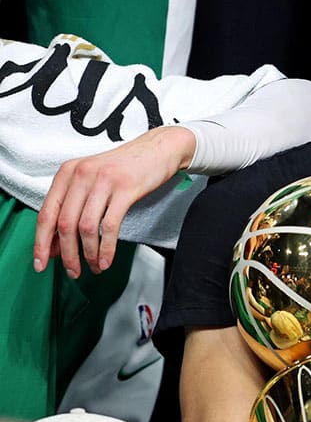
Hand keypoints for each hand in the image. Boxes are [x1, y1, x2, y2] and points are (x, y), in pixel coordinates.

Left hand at [33, 125, 195, 276]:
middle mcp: (81, 175)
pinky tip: (107, 259)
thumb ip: (73, 206)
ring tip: (93, 266)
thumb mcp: (92, 181)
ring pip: (86, 227)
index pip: (46, 213)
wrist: (158, 150)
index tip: (42, 263)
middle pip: (65, 223)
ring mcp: (103, 181)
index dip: (41, 242)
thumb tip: (57, 242)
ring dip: (88, 253)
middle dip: (67, 254)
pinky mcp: (125, 189)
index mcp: (67, 173)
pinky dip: (106, 248)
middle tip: (73, 271)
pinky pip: (110, 226)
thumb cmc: (125, 168)